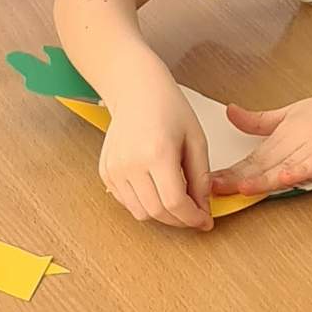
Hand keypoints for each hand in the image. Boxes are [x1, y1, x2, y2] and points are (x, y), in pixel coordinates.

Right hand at [96, 62, 211, 229]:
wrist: (135, 90)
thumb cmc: (168, 108)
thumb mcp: (196, 139)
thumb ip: (201, 177)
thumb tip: (203, 208)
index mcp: (157, 153)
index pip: (175, 203)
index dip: (192, 218)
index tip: (205, 220)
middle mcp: (131, 163)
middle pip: (157, 212)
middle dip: (179, 220)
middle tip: (194, 215)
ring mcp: (115, 168)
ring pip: (140, 212)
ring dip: (161, 214)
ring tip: (176, 201)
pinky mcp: (106, 171)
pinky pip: (126, 202)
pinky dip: (144, 204)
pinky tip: (156, 189)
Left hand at [214, 72, 311, 196]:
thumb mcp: (292, 113)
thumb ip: (260, 121)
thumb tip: (229, 112)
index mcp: (284, 133)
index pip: (253, 157)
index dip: (231, 171)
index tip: (208, 182)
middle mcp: (298, 138)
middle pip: (265, 163)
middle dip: (238, 178)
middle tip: (212, 188)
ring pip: (288, 164)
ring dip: (264, 177)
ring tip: (241, 188)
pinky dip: (302, 170)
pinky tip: (285, 178)